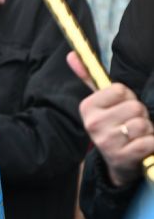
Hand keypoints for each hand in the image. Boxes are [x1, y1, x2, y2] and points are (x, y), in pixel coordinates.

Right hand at [67, 51, 153, 185]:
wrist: (117, 163)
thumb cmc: (112, 126)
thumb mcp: (99, 103)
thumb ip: (88, 77)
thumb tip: (72, 54)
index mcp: (87, 108)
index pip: (120, 89)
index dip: (126, 97)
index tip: (120, 107)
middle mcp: (93, 124)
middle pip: (134, 106)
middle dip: (139, 114)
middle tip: (130, 124)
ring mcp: (107, 142)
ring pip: (143, 123)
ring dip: (146, 130)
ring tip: (136, 136)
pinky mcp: (123, 157)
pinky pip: (149, 141)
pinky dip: (151, 143)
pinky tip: (141, 147)